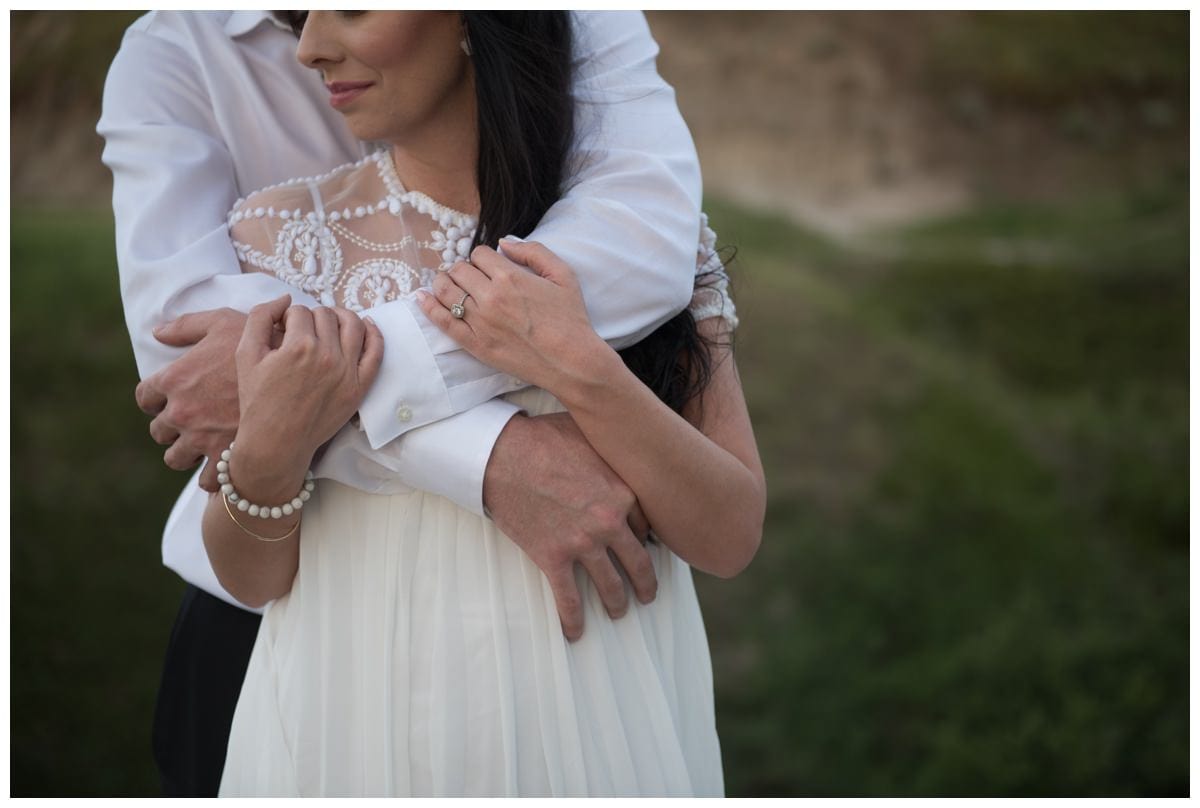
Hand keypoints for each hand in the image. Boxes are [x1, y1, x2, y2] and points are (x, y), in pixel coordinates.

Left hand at [135, 307, 247, 490]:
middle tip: (192, 424)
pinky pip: (207, 480)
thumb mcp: (222, 321)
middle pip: (159, 431)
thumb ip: (187, 326)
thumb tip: (158, 332)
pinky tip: (222, 467)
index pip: (145, 397)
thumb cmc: (261, 340)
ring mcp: (201, 437)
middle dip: (172, 429)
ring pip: (176, 458)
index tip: (168, 402)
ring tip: (203, 449)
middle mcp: (181, 411)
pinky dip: (211, 478)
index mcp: (175, 378)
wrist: (296, 369)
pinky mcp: (225, 455)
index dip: (155, 400)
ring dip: (186, 455)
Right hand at [230, 296, 383, 494]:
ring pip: (354, 325)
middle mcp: (327, 357)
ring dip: (341, 317)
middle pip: (326, 315)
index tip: (282, 330)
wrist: (276, 442)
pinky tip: (366, 326)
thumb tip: (285, 298)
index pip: (300, 312)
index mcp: (299, 346)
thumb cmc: (257, 399)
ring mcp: (347, 373)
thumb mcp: (245, 354)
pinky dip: (373, 334)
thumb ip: (261, 317)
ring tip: (330, 323)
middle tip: (302, 331)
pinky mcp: (360, 387)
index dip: (288, 318)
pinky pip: (376, 352)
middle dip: (312, 318)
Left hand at [417, 240, 607, 394]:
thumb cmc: (571, 319)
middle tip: (470, 277)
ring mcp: (480, 322)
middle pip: (459, 270)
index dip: (483, 257)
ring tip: (448, 284)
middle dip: (463, 268)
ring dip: (443, 282)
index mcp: (511, 277)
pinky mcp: (475, 345)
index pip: (479, 253)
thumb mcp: (563, 274)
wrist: (572, 362)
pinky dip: (429, 307)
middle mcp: (491, 297)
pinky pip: (443, 322)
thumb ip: (534, 251)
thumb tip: (504, 243)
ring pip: (445, 291)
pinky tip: (422, 298)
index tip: (489, 266)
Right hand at [482, 411, 656, 641]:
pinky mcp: (552, 557)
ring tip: (619, 612)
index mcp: (624, 492)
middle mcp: (610, 523)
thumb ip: (614, 453)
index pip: (648, 527)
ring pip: (610, 585)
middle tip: (648, 594)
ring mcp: (582, 543)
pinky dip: (573, 620)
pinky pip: (568, 598)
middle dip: (646, 582)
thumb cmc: (543, 437)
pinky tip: (575, 634)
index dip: (647, 540)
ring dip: (617, 603)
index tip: (645, 549)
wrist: (500, 453)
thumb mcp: (592, 437)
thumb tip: (627, 453)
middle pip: (639, 562)